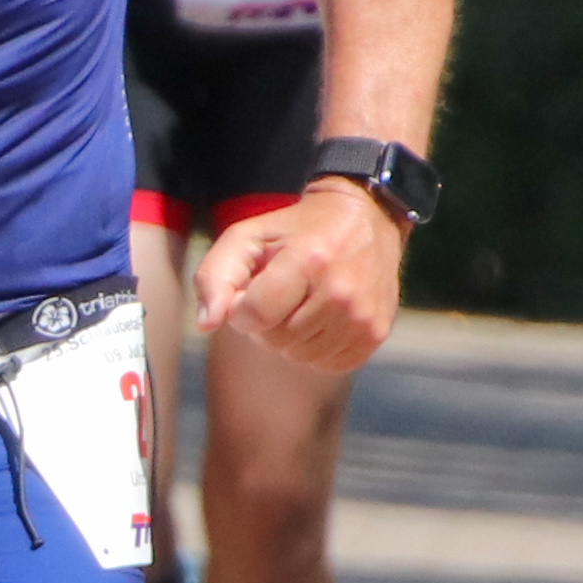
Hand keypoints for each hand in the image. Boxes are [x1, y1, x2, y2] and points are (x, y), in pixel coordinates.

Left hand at [200, 179, 408, 372]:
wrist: (365, 219)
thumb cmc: (294, 230)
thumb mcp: (247, 237)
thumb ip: (215, 276)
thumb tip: (206, 324)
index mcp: (308, 260)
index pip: (254, 315)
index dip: (241, 308)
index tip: (252, 288)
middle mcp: (340, 292)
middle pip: (276, 340)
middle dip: (266, 322)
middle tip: (281, 292)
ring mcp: (362, 316)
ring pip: (299, 356)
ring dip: (290, 336)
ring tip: (302, 302)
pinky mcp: (376, 333)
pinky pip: (326, 364)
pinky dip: (316, 348)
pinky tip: (322, 318)